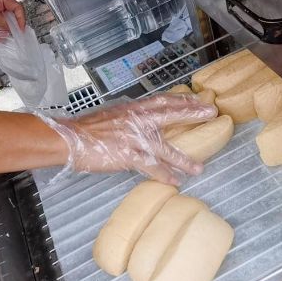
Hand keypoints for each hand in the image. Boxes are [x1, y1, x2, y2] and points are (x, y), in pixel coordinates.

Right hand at [37, 94, 217, 184]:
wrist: (69, 139)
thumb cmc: (86, 129)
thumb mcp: (112, 115)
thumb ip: (129, 117)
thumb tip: (141, 120)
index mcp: (133, 108)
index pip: (163, 100)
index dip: (182, 99)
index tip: (199, 99)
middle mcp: (137, 119)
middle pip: (170, 114)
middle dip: (192, 113)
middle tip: (212, 112)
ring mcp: (133, 138)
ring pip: (165, 148)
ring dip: (183, 159)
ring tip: (198, 168)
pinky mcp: (128, 155)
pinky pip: (151, 167)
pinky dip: (164, 174)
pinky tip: (175, 181)